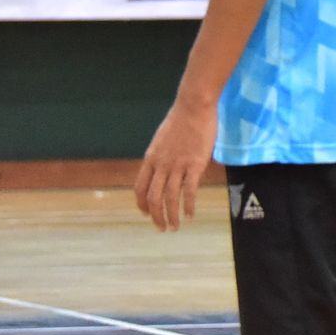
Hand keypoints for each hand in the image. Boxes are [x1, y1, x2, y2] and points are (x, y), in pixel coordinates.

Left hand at [133, 97, 215, 233]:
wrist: (194, 106)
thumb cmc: (181, 119)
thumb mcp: (163, 139)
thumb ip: (162, 155)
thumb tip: (166, 168)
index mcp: (151, 159)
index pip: (140, 188)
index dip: (142, 204)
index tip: (146, 214)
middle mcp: (161, 165)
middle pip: (153, 197)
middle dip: (156, 216)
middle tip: (161, 228)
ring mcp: (178, 165)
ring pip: (170, 197)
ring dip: (171, 216)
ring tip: (174, 227)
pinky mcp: (195, 164)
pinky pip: (189, 190)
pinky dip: (188, 206)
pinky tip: (190, 215)